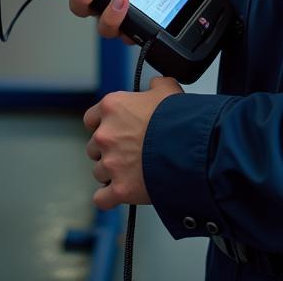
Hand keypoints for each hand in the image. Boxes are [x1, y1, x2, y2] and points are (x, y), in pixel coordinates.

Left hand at [84, 76, 182, 208]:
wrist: (190, 148)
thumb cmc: (179, 119)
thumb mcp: (169, 90)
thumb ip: (157, 85)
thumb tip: (155, 84)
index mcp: (113, 107)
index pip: (91, 118)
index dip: (104, 125)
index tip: (115, 129)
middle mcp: (106, 134)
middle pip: (94, 147)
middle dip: (109, 150)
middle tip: (129, 151)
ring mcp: (111, 163)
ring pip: (99, 172)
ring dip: (112, 173)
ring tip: (133, 171)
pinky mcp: (120, 189)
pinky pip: (101, 198)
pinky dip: (108, 198)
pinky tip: (118, 194)